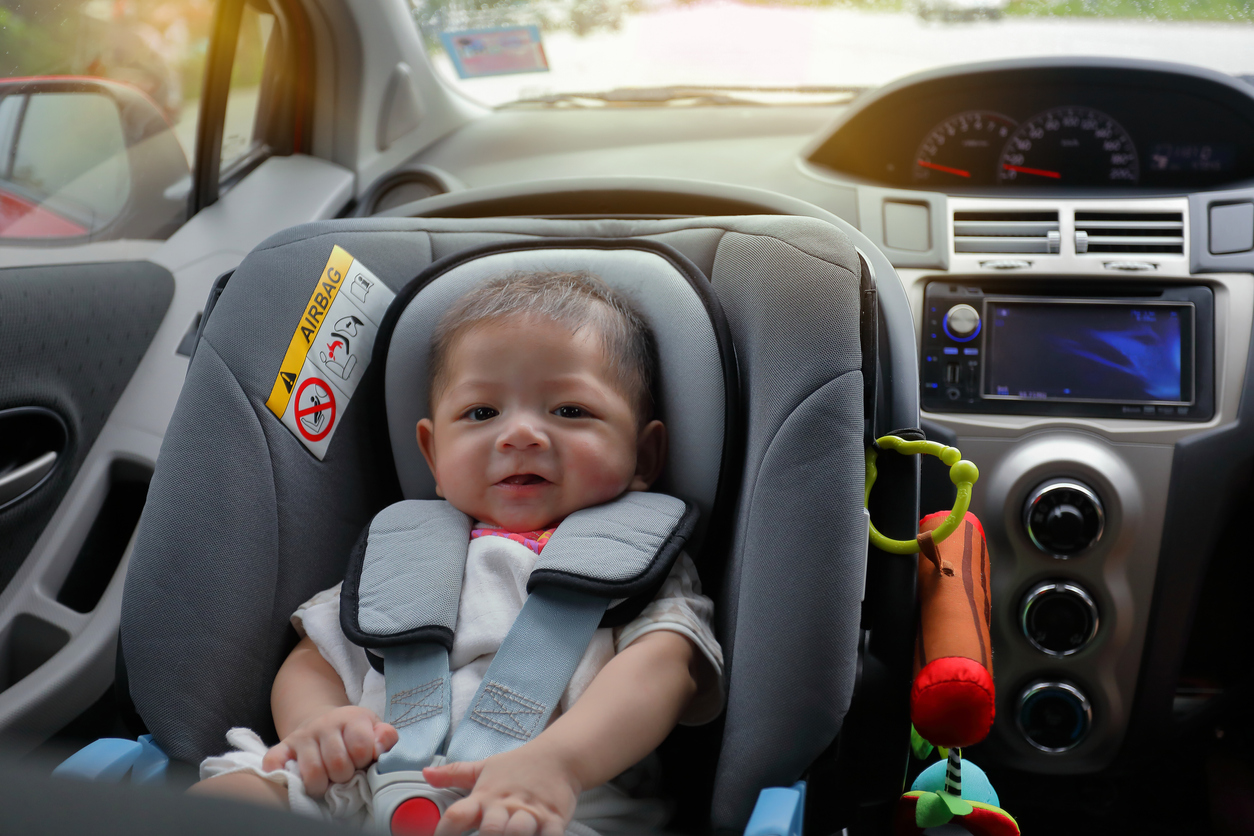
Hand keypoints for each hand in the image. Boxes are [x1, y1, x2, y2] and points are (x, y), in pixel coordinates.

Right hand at [261, 705, 397, 796]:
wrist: (324, 722)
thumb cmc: (353, 733)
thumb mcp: (374, 728)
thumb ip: (385, 737)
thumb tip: (379, 749)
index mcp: (351, 718)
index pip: (360, 747)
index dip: (364, 761)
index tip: (362, 762)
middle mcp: (324, 723)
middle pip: (337, 763)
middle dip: (344, 776)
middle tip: (344, 774)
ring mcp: (302, 735)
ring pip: (313, 772)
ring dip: (321, 785)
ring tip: (326, 782)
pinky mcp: (283, 746)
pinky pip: (275, 762)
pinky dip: (282, 774)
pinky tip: (295, 778)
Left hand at [425, 742, 579, 835]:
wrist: (559, 756)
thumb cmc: (519, 766)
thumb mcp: (484, 767)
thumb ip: (454, 774)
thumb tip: (425, 773)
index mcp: (485, 795)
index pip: (457, 814)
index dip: (444, 831)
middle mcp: (505, 805)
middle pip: (490, 829)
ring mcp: (530, 813)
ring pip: (518, 833)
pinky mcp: (554, 818)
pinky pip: (550, 835)